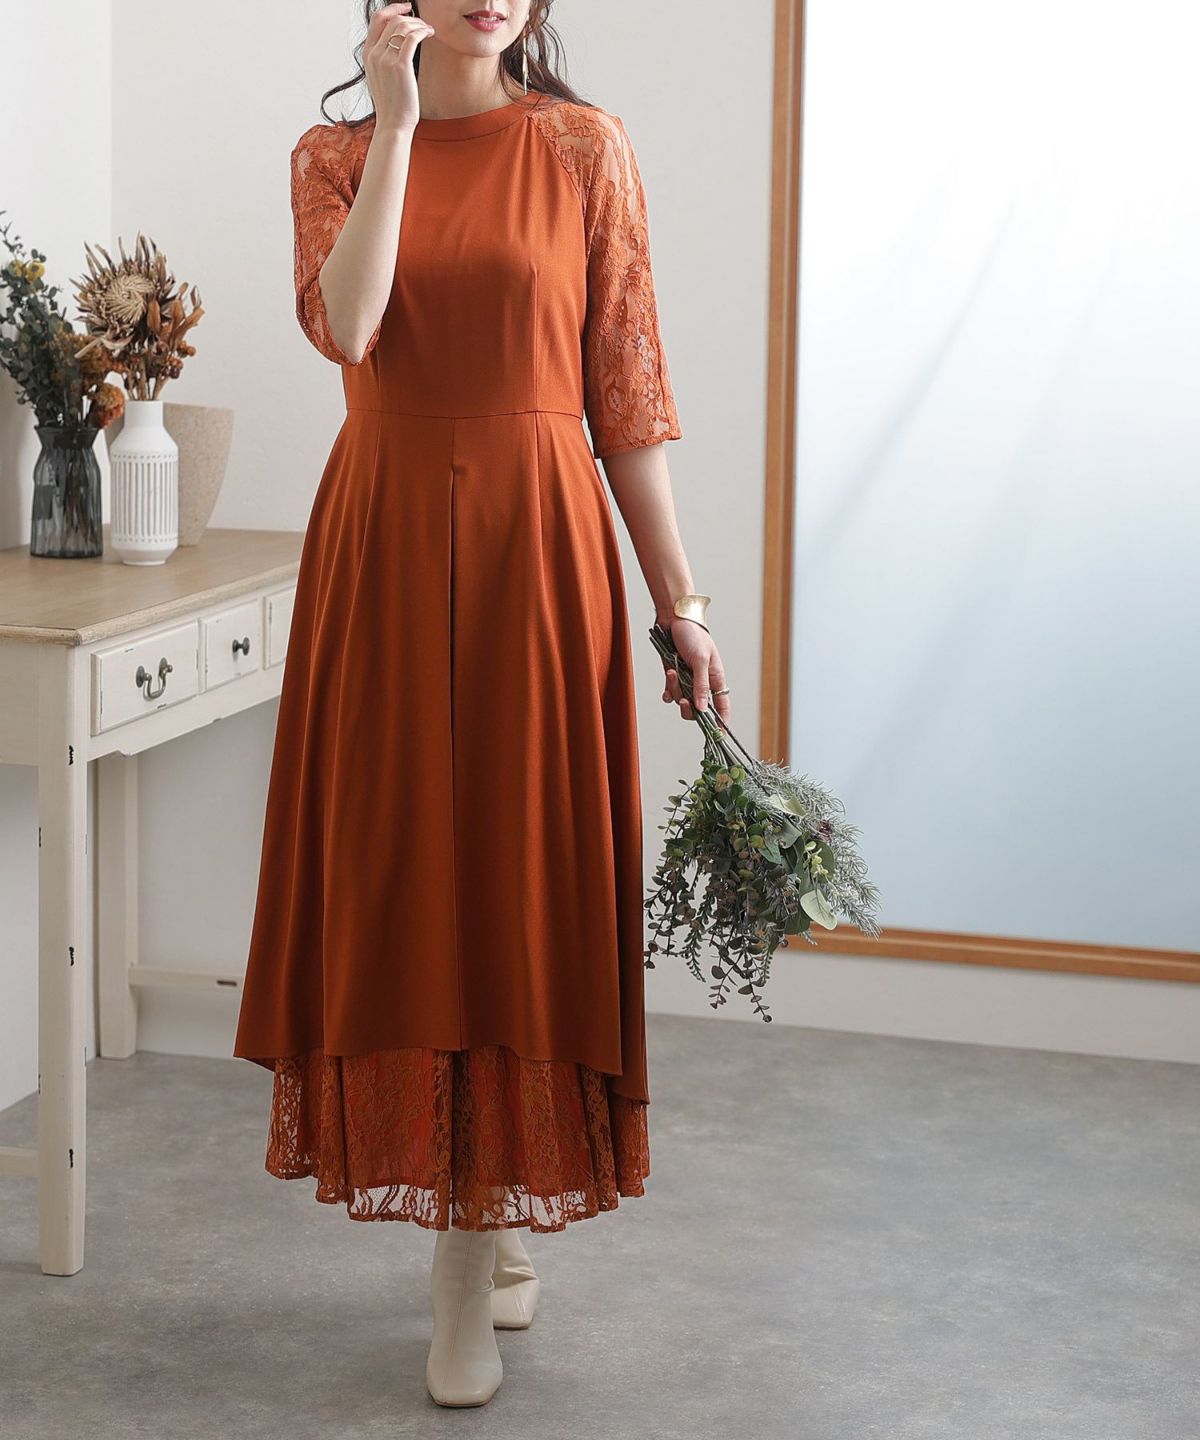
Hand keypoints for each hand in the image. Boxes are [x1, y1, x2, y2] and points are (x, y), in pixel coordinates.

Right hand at [365, 2, 434, 133]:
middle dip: (410, 16)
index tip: (407, 8)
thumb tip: (397, 44)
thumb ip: (383, 58)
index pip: (377, 19)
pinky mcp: (400, 66)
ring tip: (429, 30)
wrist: (393, 124)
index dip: (393, 9)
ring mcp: (385, 59)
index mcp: (367, 54)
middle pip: (392, 19)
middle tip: (423, 22)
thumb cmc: (391, 104)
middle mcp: (374, 53)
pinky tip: (430, 34)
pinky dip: (423, 31)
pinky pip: (412, 37)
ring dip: (418, 23)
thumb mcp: (381, 77)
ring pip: (402, 25)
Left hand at [659, 617, 731, 726]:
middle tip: (683, 700)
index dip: (721, 722)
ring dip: (676, 690)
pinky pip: (671, 693)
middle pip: (699, 709)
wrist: (674, 618)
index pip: (722, 706)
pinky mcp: (674, 676)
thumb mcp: (700, 660)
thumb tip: (703, 710)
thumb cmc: (693, 635)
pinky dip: (668, 689)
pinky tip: (668, 677)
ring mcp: (688, 680)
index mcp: (716, 679)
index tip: (718, 735)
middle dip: (689, 708)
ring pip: (682, 701)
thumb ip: (701, 686)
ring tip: (673, 671)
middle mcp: (703, 682)